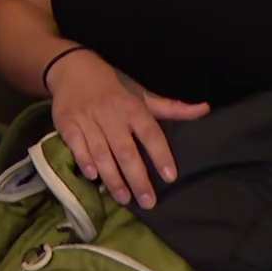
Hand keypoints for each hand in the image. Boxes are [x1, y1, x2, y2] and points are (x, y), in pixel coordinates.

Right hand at [46, 49, 206, 208]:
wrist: (72, 68)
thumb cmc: (113, 87)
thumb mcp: (141, 94)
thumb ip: (171, 107)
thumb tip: (205, 109)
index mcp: (132, 107)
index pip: (150, 133)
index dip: (160, 154)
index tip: (170, 176)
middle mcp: (111, 115)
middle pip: (125, 150)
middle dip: (137, 177)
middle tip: (148, 202)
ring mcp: (87, 120)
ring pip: (101, 152)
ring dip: (112, 176)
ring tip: (124, 198)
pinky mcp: (67, 124)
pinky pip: (76, 145)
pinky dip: (84, 160)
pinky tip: (93, 176)